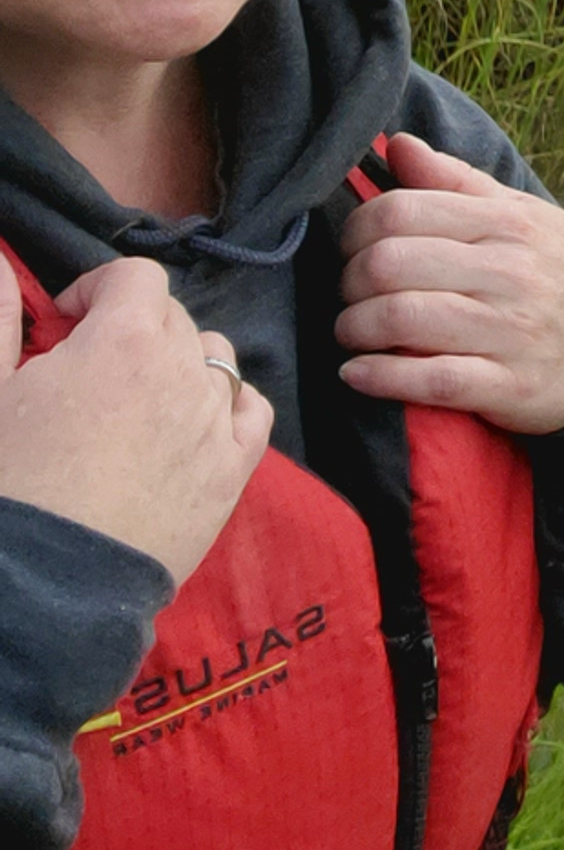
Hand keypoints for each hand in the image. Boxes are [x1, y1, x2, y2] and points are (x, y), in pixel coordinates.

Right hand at [0, 258, 271, 583]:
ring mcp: (214, 422)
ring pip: (214, 361)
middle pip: (174, 320)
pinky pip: (253, 411)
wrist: (40, 584)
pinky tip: (192, 421)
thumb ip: (0, 322)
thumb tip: (2, 265)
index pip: (136, 277)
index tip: (65, 321)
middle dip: (131, 331)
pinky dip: (229, 405)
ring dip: (176, 366)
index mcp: (124, 341)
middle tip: (83, 372)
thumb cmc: (7, 484)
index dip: (99, 289)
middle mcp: (183, 372)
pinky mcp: (234, 472)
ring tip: (129, 402)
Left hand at [333, 134, 563, 434]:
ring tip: (351, 332)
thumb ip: (456, 181)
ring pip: (401, 319)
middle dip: (348, 282)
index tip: (352, 248)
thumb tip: (397, 144)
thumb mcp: (523, 216)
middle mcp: (510, 272)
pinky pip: (428, 380)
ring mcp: (510, 331)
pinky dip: (378, 378)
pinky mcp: (509, 385)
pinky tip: (357, 373)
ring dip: (354, 329)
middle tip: (349, 293)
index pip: (401, 211)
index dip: (356, 230)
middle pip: (389, 264)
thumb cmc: (559, 274)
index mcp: (508, 223)